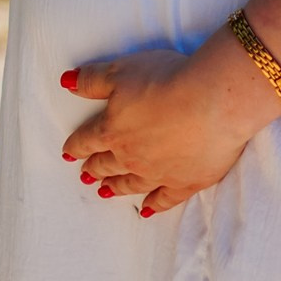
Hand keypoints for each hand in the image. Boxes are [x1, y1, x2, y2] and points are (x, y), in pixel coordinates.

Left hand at [61, 37, 280, 216]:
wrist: (214, 101)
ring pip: (131, 184)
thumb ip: (91, 79)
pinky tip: (146, 209)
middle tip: (86, 175)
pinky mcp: (187, 182)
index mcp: (112, 130)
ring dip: (116, 187)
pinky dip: (154, 205)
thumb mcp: (120, 71)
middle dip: (94, 169)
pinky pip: (165, 199)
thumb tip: (67, 82)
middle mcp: (131, 157)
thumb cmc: (166, 80)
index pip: (86, 141)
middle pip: (107, 165)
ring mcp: (158, 173)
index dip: (75, 146)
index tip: (69, 153)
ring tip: (105, 191)